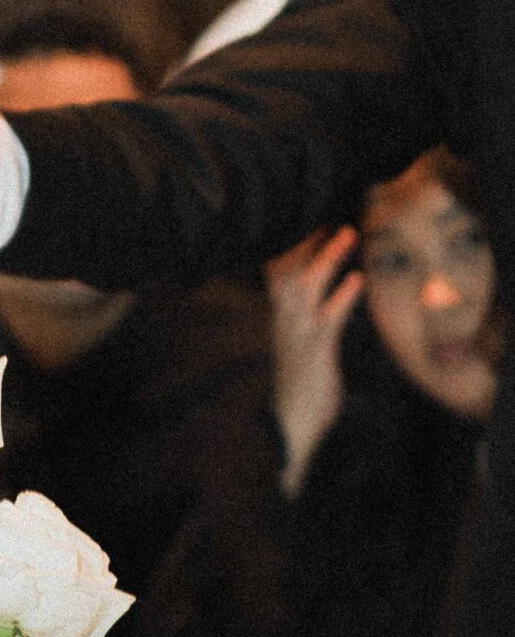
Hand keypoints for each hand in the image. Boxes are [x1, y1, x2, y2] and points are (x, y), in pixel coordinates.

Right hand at [266, 225, 362, 494]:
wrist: (289, 427)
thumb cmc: (300, 388)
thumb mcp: (301, 348)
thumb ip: (306, 320)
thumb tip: (318, 300)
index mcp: (281, 318)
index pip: (277, 271)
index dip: (290, 243)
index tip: (307, 214)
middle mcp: (285, 320)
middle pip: (287, 269)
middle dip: (306, 239)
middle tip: (325, 209)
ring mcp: (298, 334)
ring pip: (307, 286)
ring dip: (327, 258)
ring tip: (348, 232)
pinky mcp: (316, 351)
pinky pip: (329, 318)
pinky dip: (343, 297)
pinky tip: (358, 280)